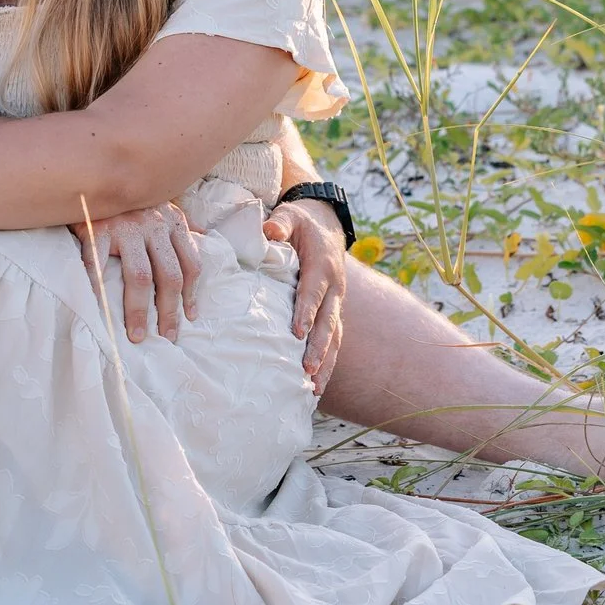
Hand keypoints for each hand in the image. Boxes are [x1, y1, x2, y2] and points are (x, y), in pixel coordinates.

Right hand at [76, 203, 202, 344]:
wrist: (90, 170)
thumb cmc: (127, 195)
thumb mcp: (159, 202)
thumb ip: (178, 222)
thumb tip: (202, 233)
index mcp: (172, 221)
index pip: (191, 264)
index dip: (192, 294)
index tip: (189, 316)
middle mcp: (154, 224)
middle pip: (170, 276)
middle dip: (169, 311)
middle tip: (167, 336)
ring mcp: (126, 227)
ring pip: (141, 277)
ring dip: (139, 310)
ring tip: (137, 334)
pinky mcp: (97, 228)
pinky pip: (99, 265)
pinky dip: (99, 289)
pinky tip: (101, 309)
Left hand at [264, 199, 346, 394]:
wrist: (325, 227)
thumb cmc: (300, 224)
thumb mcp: (291, 216)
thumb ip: (280, 223)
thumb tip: (269, 231)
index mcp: (322, 265)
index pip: (313, 291)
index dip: (306, 311)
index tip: (297, 333)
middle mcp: (334, 287)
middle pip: (327, 321)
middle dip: (318, 347)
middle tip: (306, 369)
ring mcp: (336, 303)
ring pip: (334, 336)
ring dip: (325, 362)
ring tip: (315, 388)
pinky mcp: (333, 313)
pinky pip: (333, 340)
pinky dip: (326, 362)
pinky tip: (316, 385)